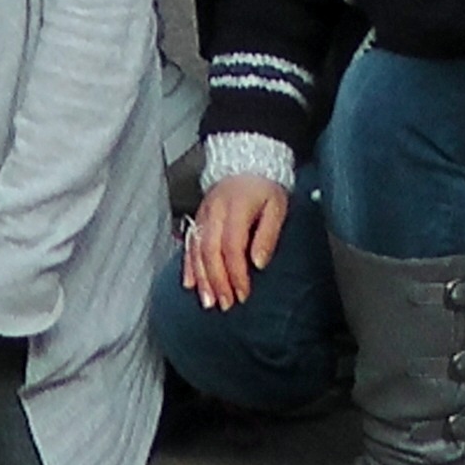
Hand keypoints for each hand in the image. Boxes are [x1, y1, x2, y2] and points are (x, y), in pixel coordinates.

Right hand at [181, 175, 289, 309]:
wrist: (246, 161)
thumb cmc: (264, 186)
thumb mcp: (276, 207)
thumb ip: (267, 235)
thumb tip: (258, 263)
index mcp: (235, 209)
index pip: (232, 247)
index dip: (236, 273)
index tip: (243, 293)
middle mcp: (214, 213)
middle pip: (210, 251)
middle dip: (217, 281)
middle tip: (224, 304)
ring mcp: (203, 215)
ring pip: (196, 250)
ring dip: (201, 278)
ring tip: (207, 300)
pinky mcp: (198, 218)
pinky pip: (189, 244)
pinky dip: (188, 265)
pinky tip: (190, 283)